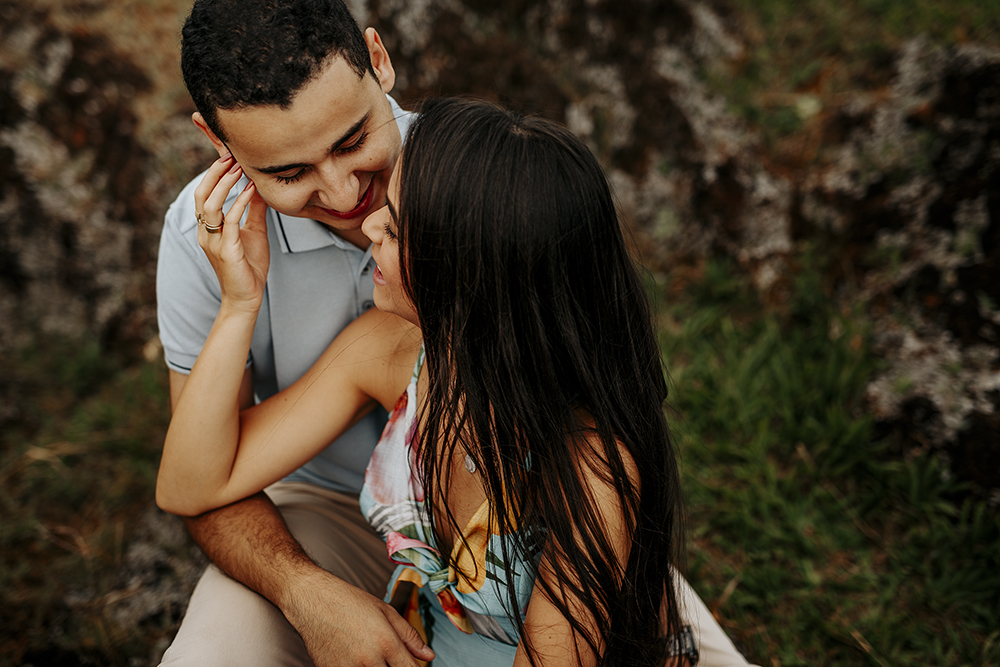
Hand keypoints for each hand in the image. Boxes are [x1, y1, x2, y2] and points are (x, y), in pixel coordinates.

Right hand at [194, 154, 269, 311]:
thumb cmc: (248, 266)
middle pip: (201, 195)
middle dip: (214, 173)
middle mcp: (205, 232)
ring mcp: (213, 241)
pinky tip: (251, 191)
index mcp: (208, 227)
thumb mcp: (254, 231)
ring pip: (210, 205)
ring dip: (225, 184)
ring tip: (238, 169)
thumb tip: (259, 187)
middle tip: (230, 156)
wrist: (246, 297)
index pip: (204, 194)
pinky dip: (240, 203)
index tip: (228, 156)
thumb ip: (254, 210)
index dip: (212, 174)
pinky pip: (230, 222)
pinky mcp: (226, 251)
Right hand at [281, 569, 434, 666]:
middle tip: (388, 657)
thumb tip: (428, 655)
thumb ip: (409, 636)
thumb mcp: (385, 612)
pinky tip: (355, 657)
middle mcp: (368, 660)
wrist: (311, 600)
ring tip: (371, 654)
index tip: (411, 666)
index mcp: (386, 643)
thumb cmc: (348, 601)